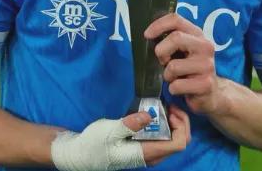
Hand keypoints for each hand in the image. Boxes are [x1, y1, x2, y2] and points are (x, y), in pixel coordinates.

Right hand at [51, 108, 188, 170]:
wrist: (81, 154)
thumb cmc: (94, 144)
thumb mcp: (110, 131)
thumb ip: (130, 124)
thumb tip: (150, 115)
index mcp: (146, 153)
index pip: (178, 144)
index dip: (181, 126)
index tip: (170, 110)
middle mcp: (152, 156)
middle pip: (180, 141)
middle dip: (180, 122)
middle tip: (168, 105)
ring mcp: (148, 152)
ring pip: (173, 140)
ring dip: (173, 122)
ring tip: (162, 106)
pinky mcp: (142, 147)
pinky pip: (162, 138)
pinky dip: (165, 125)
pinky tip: (155, 113)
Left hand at [144, 13, 219, 114]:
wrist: (210, 93)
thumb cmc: (189, 69)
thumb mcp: (182, 50)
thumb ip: (170, 39)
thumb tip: (148, 35)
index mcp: (197, 34)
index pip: (176, 19)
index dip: (158, 25)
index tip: (147, 35)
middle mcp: (205, 46)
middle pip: (176, 38)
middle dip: (161, 51)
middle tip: (163, 61)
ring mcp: (207, 65)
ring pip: (173, 66)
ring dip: (168, 75)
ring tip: (176, 78)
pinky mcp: (206, 84)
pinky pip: (177, 85)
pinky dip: (173, 89)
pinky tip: (181, 88)